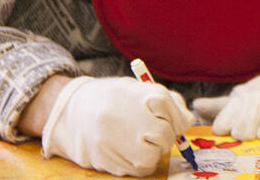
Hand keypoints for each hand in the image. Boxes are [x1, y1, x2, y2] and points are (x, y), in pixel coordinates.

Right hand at [41, 76, 194, 176]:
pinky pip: (135, 170)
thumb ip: (170, 103)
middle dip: (166, 137)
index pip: (167, 107)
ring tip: (141, 141)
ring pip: (151, 158)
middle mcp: (120, 116)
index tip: (170, 119)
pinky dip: (139, 163)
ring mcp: (109, 141)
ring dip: (153, 153)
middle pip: (163, 136)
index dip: (175, 117)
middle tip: (155, 133)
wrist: (71, 110)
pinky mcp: (102, 160)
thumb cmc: (115, 99)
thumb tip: (188, 123)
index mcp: (132, 93)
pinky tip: (129, 149)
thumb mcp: (141, 90)